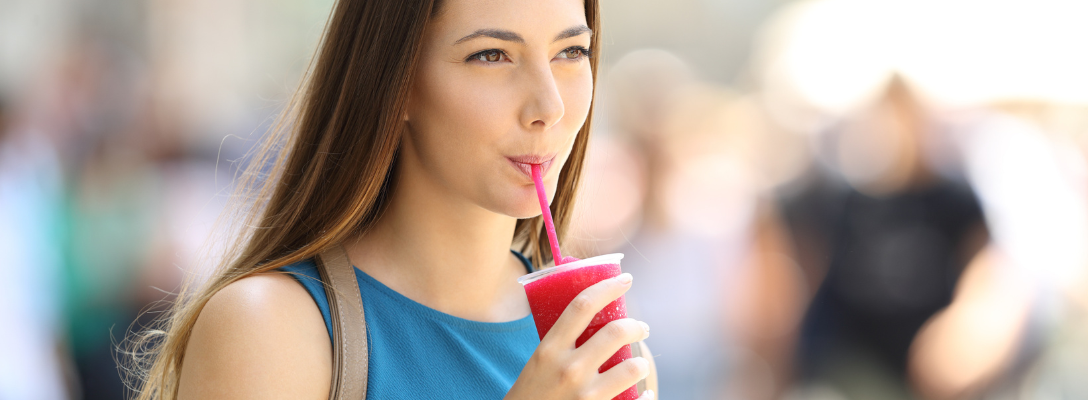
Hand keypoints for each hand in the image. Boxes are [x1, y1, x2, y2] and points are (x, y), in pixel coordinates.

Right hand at [505, 273, 654, 399]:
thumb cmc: (530, 396)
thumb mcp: (538, 364)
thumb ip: (561, 344)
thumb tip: (590, 317)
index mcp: (548, 350)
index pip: (581, 306)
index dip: (608, 287)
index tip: (626, 280)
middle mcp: (568, 369)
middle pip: (615, 332)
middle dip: (636, 326)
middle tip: (641, 327)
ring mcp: (584, 396)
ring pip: (631, 368)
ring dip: (642, 363)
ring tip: (640, 363)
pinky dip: (645, 397)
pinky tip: (645, 394)